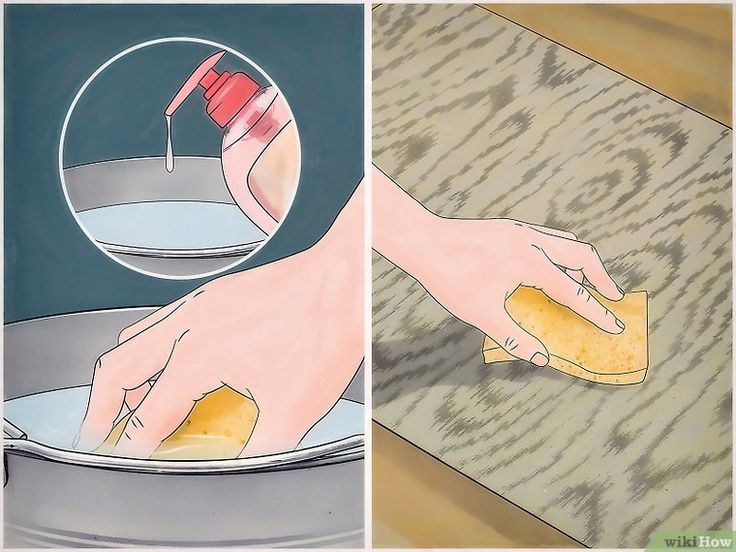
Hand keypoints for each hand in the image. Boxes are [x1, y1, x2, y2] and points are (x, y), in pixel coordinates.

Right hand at [77, 184, 363, 457]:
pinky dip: (147, 347)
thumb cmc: (324, 331)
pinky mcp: (214, 294)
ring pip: (133, 340)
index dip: (133, 446)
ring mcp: (199, 305)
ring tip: (125, 401)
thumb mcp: (294, 409)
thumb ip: (259, 446)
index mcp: (199, 358)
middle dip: (100, 409)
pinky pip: (161, 321)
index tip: (128, 460)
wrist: (344, 280)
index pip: (148, 415)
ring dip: (120, 376)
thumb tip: (243, 463)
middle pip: (116, 371)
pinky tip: (167, 360)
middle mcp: (188, 327)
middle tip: (98, 433)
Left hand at [372, 166, 623, 366]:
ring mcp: (521, 231)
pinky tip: (552, 266)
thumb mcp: (481, 314)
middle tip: (612, 297)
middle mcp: (532, 241)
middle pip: (582, 255)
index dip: (596, 311)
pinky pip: (548, 237)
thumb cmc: (449, 278)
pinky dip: (562, 252)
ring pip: (566, 242)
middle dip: (601, 277)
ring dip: (582, 262)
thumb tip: (542, 358)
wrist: (423, 241)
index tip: (615, 325)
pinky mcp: (510, 228)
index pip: (574, 291)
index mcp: (530, 263)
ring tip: (586, 283)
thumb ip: (515, 337)